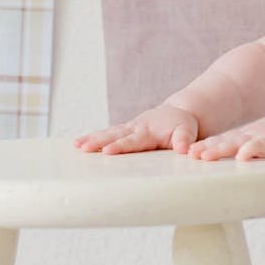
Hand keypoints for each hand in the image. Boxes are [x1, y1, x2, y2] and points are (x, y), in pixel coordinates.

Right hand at [73, 105, 199, 154]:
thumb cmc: (182, 126)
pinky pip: (107, 133)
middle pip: (114, 135)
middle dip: (98, 142)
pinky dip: (93, 137)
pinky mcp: (124, 130)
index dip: (120, 146)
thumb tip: (184, 149)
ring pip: (108, 133)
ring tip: (76, 146)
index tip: (107, 151)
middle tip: (83, 148)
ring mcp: (128, 128)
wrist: (177, 113)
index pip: (133, 141)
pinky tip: (79, 144)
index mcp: (149, 131)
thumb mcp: (187, 131)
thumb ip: (185, 139)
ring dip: (92, 139)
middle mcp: (135, 128)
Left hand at [188, 111, 264, 161]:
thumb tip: (228, 167)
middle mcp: (247, 138)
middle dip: (205, 149)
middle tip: (190, 155)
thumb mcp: (256, 145)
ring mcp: (260, 139)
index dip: (203, 147)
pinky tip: (242, 155)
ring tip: (206, 156)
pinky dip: (251, 150)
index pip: (218, 143)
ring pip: (236, 143)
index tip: (185, 155)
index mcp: (241, 140)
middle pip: (222, 143)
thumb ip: (242, 154)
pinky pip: (261, 146)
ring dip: (221, 149)